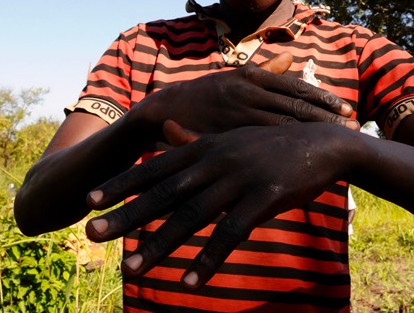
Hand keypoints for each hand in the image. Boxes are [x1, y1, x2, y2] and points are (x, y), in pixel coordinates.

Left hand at [85, 120, 354, 288]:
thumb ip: (198, 140)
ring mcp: (239, 179)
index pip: (155, 167)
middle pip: (164, 193)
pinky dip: (208, 259)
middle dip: (125, 215)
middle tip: (91, 235)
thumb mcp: (232, 137)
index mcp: (205, 146)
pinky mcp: (263, 199)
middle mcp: (216, 160)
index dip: (121, 184)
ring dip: (159, 244)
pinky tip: (189, 282)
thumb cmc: (274, 144)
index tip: (89, 200)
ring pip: (191, 217)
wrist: (324, 144)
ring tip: (131, 269)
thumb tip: (167, 132)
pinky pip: (230, 234)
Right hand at [137, 52, 359, 133]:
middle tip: (354, 127)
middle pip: (296, 105)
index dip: (324, 100)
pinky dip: (286, 148)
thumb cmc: (204, 95)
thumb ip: (266, 70)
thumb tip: (292, 58)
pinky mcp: (229, 133)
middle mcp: (249, 91)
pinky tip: (304, 157)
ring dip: (313, 132)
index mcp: (252, 76)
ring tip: (339, 141)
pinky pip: (263, 141)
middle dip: (327, 117)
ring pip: (284, 123)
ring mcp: (238, 112)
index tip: (348, 110)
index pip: (296, 88)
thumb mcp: (235, 77)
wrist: (164, 111)